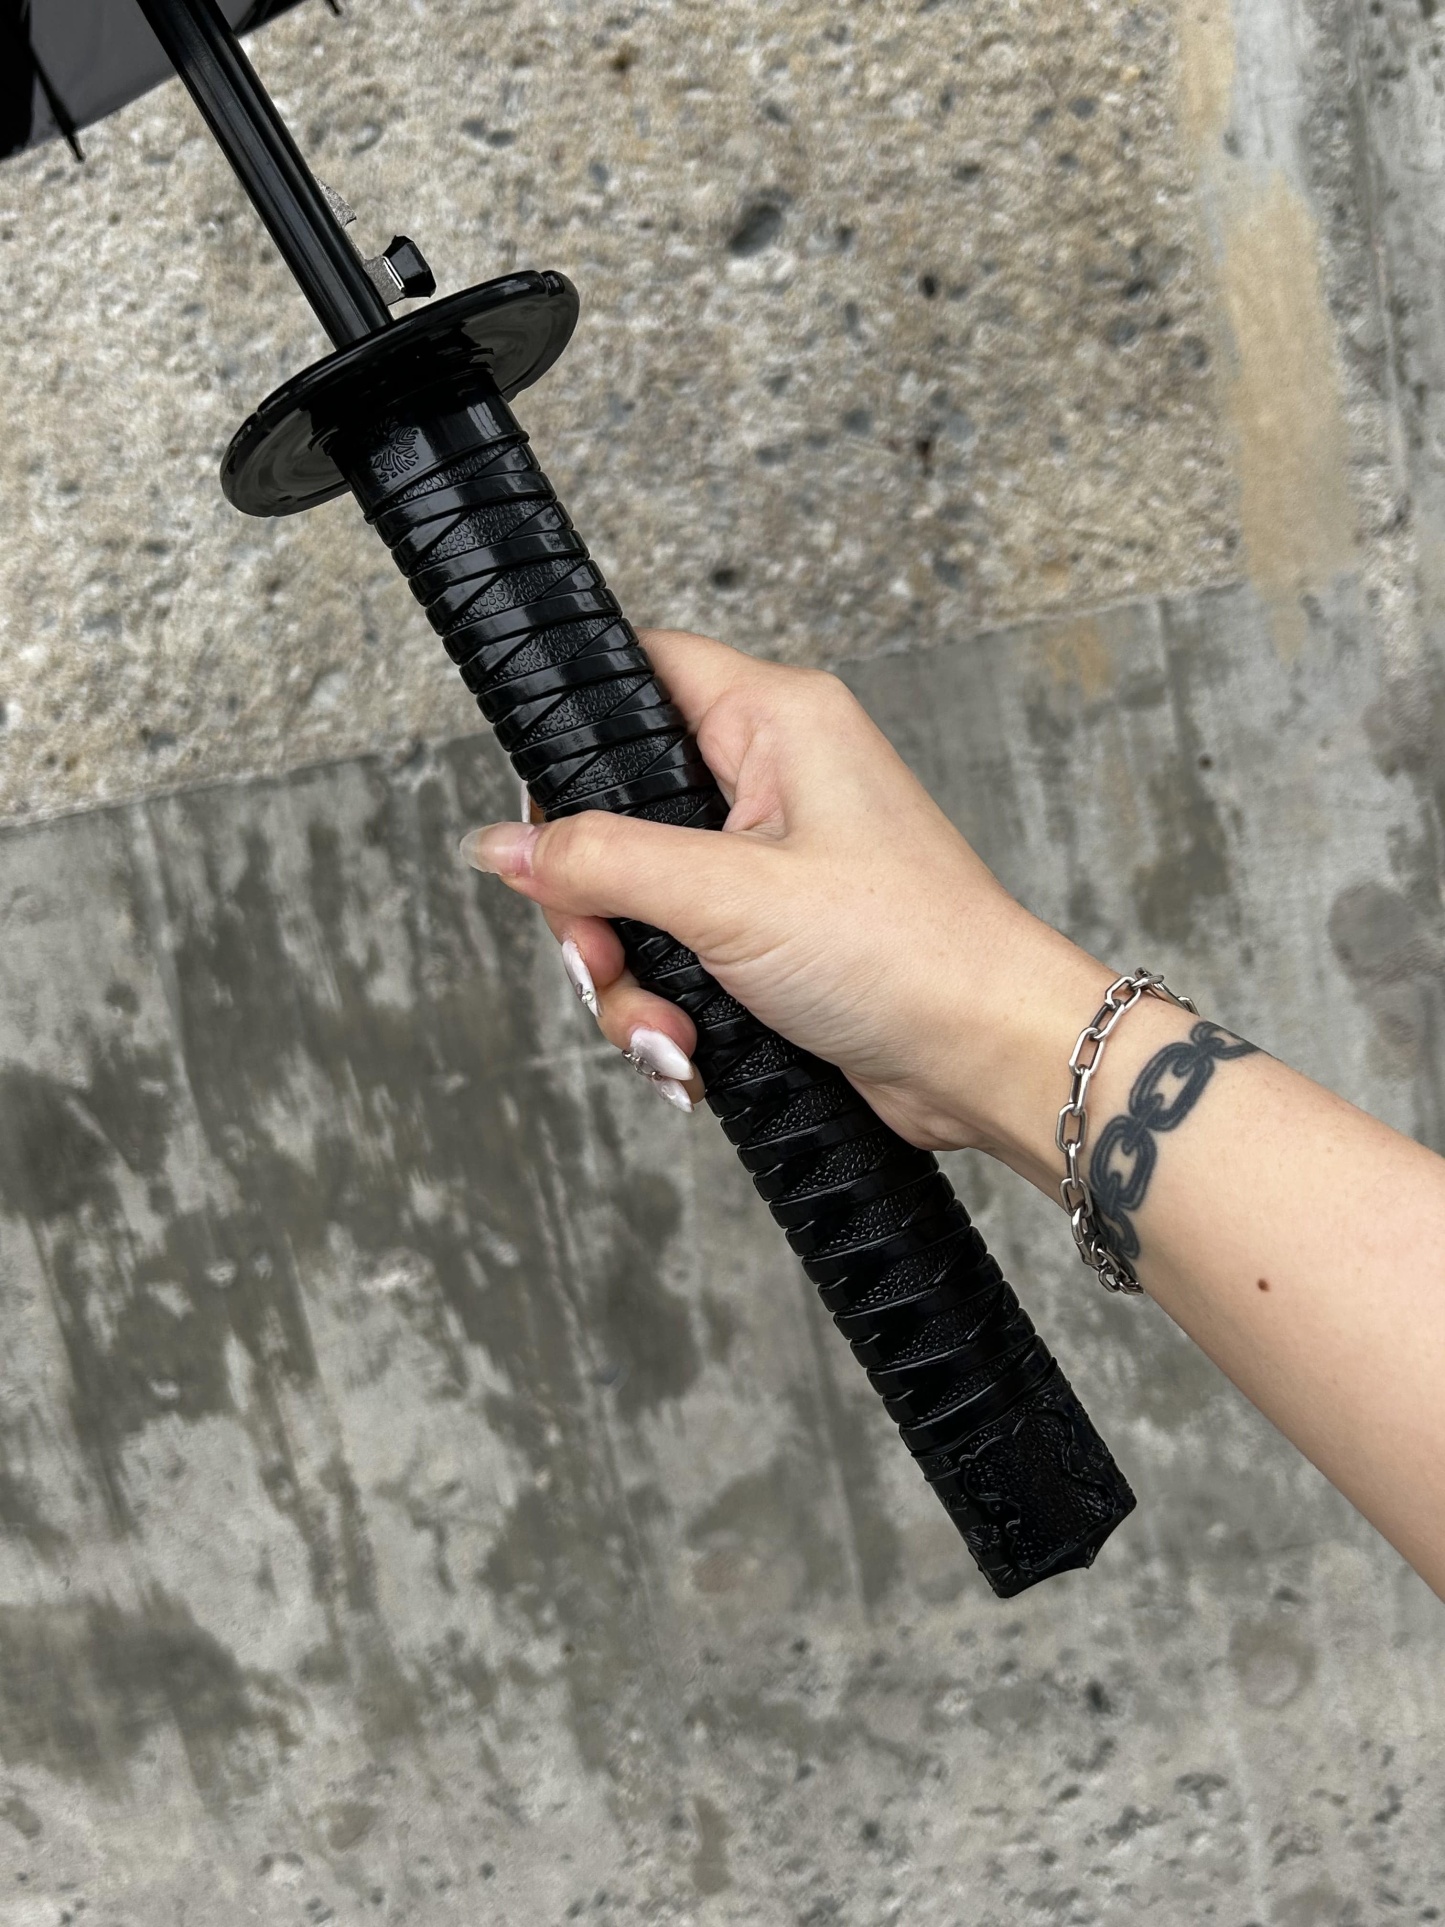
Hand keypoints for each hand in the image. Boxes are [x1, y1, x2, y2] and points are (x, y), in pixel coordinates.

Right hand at [460, 630, 1109, 1179]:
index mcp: (774, 722)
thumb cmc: (905, 952)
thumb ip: (601, 863)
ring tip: (672, 1038)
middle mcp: (772, 782)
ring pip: (639, 905)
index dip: (569, 738)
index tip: (538, 823)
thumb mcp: (728, 897)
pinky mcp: (773, 940)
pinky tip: (694, 1058)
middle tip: (605, 962)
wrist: (987, 1060)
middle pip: (616, 816)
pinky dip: (672, 1014)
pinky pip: (680, 962)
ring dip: (633, 985)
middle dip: (595, 912)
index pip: (636, 673)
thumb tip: (500, 846)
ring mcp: (770, 865)